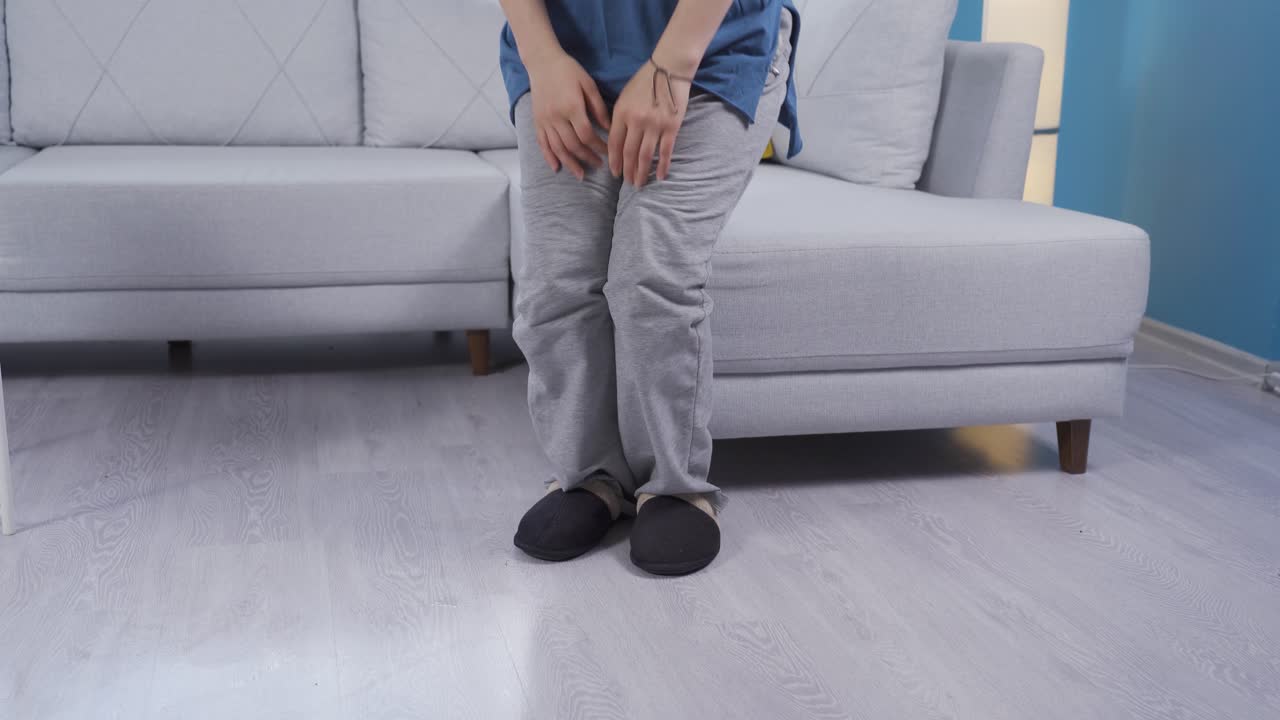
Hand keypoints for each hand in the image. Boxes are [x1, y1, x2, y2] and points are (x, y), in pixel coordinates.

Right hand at [526, 51, 611, 179]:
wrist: (542, 62)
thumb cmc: (569, 71)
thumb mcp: (588, 85)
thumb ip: (598, 107)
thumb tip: (609, 129)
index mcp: (571, 106)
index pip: (587, 134)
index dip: (598, 146)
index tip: (608, 152)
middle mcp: (556, 116)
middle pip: (572, 145)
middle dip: (587, 157)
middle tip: (599, 165)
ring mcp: (544, 120)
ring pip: (557, 148)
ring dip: (570, 163)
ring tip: (581, 174)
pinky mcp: (537, 121)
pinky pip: (542, 143)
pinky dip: (549, 157)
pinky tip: (556, 168)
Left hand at [609, 60, 690, 186]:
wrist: (670, 68)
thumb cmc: (645, 81)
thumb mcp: (624, 96)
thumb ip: (618, 117)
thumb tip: (614, 139)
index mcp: (622, 113)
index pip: (614, 143)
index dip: (613, 160)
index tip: (614, 172)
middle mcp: (636, 121)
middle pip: (628, 152)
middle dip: (627, 170)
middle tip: (627, 182)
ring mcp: (655, 124)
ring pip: (645, 155)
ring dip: (641, 172)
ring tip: (639, 184)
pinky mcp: (671, 126)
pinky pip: (665, 150)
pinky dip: (662, 165)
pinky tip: (660, 176)